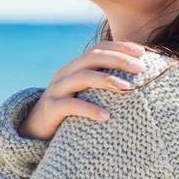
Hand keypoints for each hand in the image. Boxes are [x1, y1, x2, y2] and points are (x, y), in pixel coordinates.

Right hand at [17, 41, 146, 139]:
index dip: (120, 48)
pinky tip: (107, 117)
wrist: (34, 131)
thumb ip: (103, 86)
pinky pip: (70, 106)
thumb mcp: (86, 94)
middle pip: (92, 58)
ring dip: (106, 80)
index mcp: (75, 67)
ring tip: (127, 89)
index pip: (99, 49)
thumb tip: (138, 82)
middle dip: (118, 60)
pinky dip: (90, 109)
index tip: (143, 53)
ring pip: (81, 77)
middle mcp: (65, 74)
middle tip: (141, 69)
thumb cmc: (69, 113)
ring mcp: (56, 90)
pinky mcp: (50, 109)